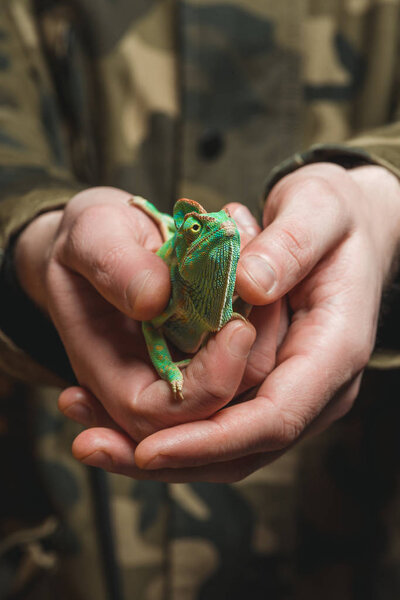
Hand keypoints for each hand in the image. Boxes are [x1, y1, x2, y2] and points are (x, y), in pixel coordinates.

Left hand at [55, 164, 399, 481]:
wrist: (349, 230)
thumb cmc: (336, 215)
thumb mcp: (319, 208)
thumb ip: (292, 245)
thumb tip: (252, 287)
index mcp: (335, 349)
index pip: (273, 418)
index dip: (209, 439)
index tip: (146, 447)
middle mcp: (317, 386)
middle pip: (242, 448)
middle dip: (171, 457)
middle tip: (93, 448)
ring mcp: (293, 390)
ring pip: (227, 446)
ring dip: (161, 448)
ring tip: (91, 437)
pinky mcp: (269, 384)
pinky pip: (220, 420)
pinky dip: (171, 424)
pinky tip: (115, 413)